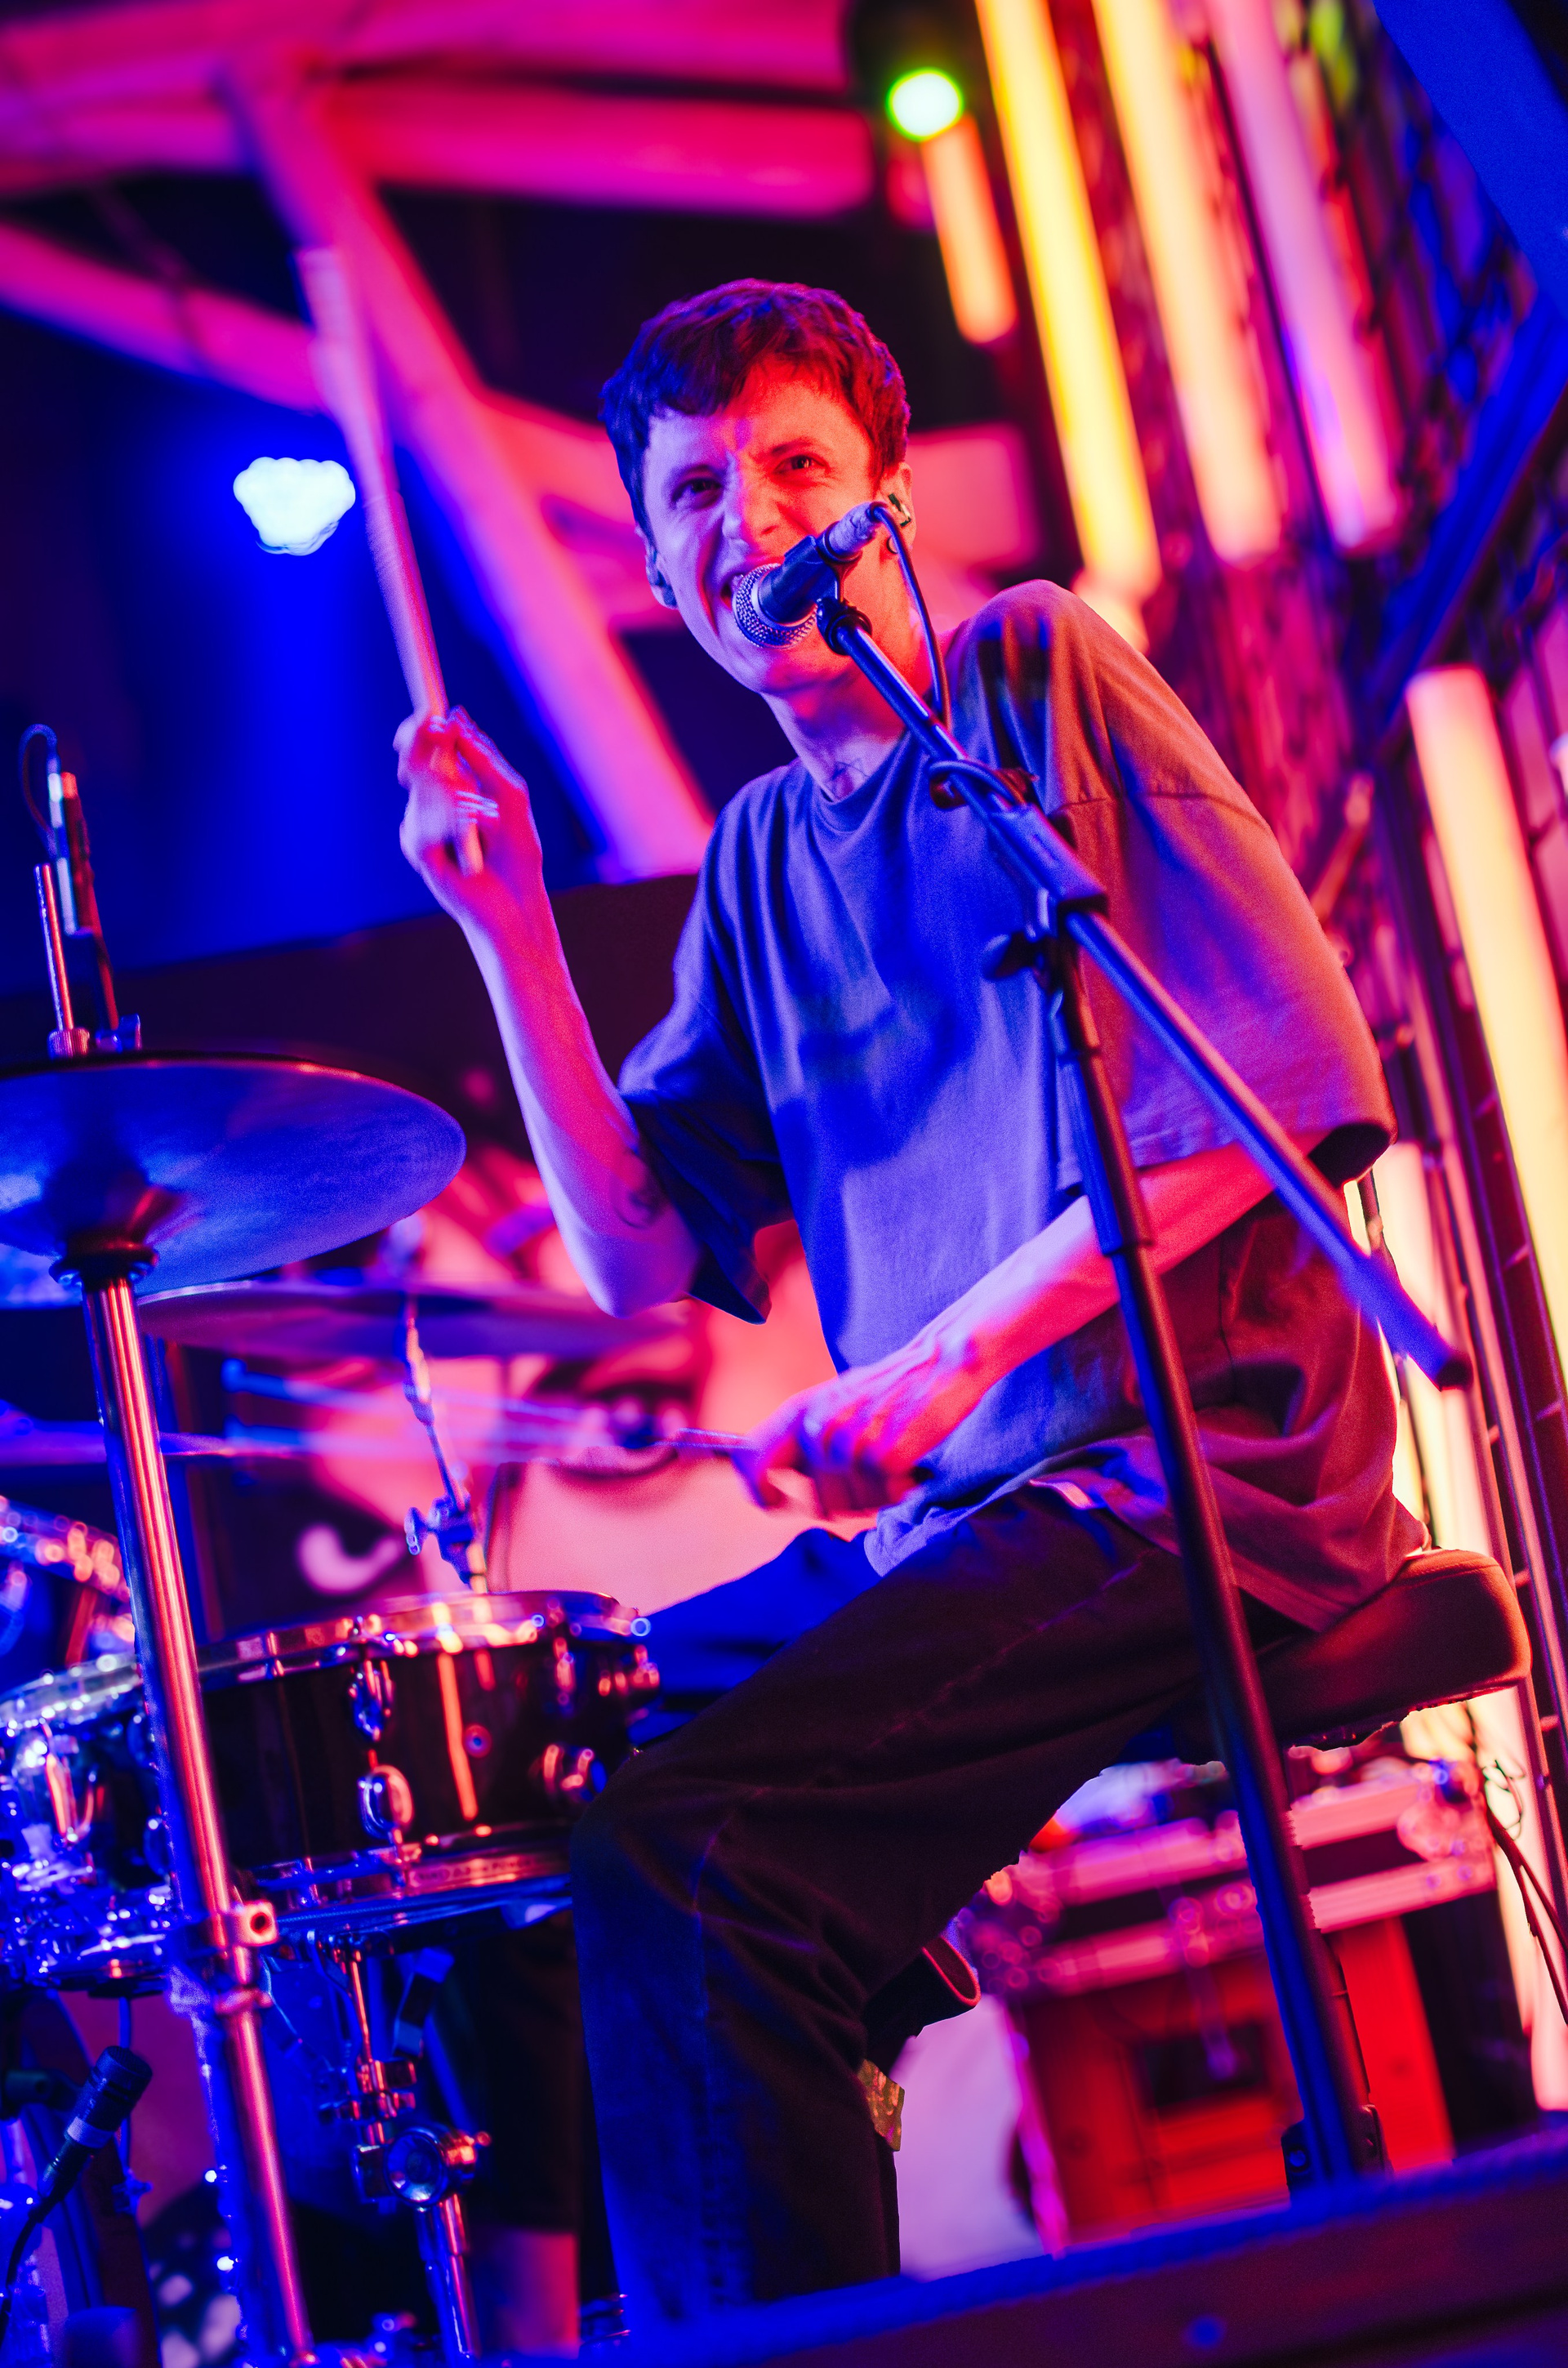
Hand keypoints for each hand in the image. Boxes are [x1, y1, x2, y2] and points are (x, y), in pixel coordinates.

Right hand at [396, 708, 542, 927]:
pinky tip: (467, 853)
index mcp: (458, 785)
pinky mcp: (418, 848)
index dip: (424, 730)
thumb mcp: (508, 796)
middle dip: (420, 745)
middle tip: (432, 733)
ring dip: (456, 804)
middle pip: (415, 760)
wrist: (515, 901)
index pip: (432, 749)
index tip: (428, 713)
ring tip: (484, 828)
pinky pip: (420, 824)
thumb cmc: (517, 852)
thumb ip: (483, 759)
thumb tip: (457, 720)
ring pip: (420, 790)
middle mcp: (436, 802)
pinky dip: (449, 833)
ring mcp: (424, 823)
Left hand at [735, 1331, 983, 1517]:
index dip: (760, 1492)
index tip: (777, 1503)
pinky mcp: (882, 1457)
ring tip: (892, 1462)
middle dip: (848, 1500)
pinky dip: (899, 1491)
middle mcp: (818, 1427)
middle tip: (872, 1474)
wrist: (938, 1364)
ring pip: (853, 1505)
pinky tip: (909, 1465)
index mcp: (800, 1412)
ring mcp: (849, 1443)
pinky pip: (883, 1500)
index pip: (753, 1463)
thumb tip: (765, 1475)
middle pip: (819, 1502)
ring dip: (876, 1496)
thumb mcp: (834, 1402)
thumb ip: (802, 1436)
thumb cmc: (889, 1389)